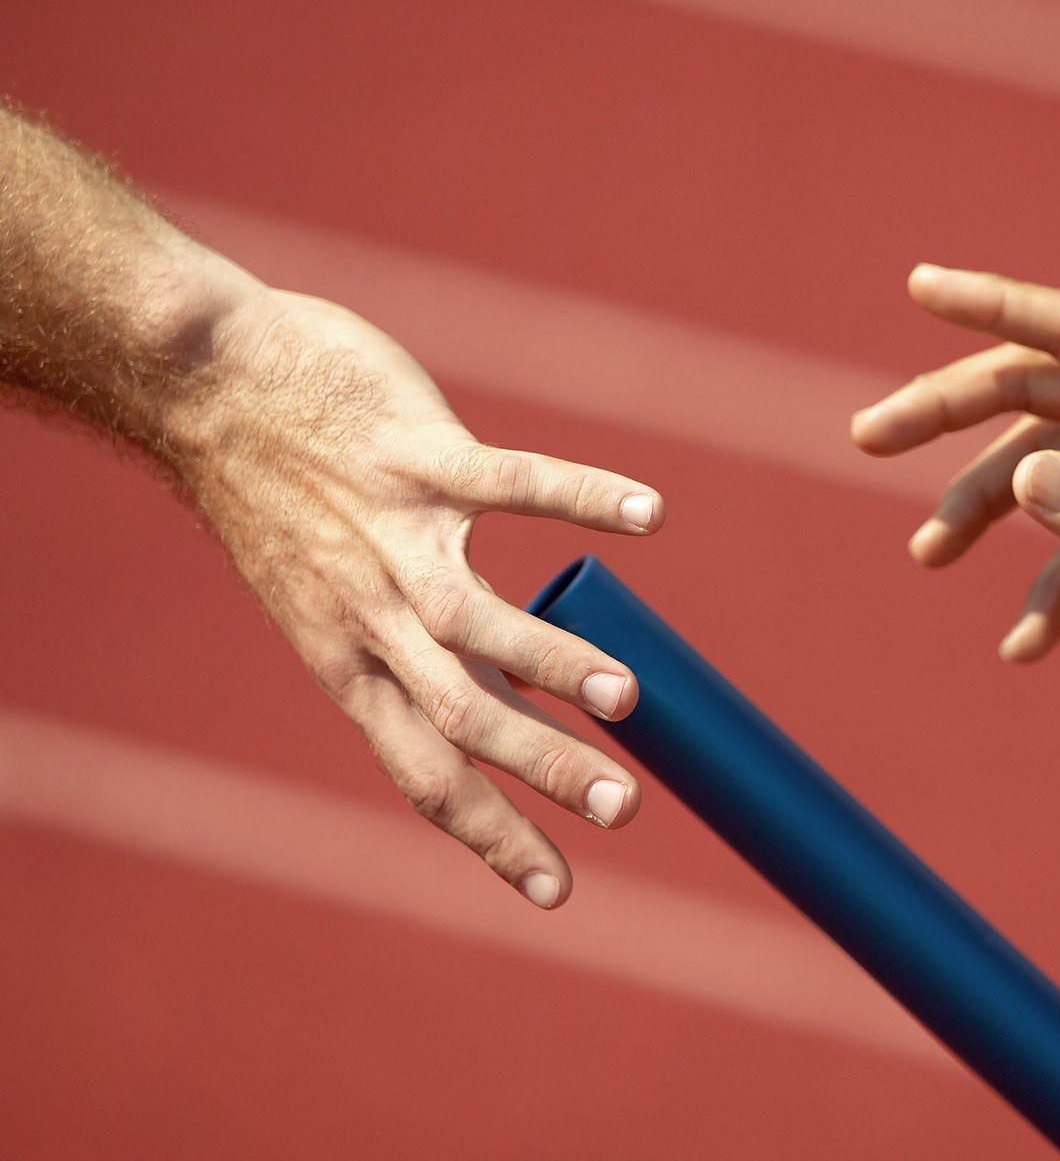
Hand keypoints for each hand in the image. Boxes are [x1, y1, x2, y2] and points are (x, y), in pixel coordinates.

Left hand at [173, 288, 664, 906]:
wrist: (194, 386)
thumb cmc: (281, 501)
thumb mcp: (329, 602)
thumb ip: (412, 651)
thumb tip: (512, 692)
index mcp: (351, 662)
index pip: (425, 775)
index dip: (492, 836)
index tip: (558, 891)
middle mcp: (370, 612)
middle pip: (460, 715)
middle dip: (544, 768)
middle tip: (624, 809)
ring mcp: (393, 530)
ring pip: (476, 615)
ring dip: (553, 659)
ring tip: (628, 697)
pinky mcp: (415, 450)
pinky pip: (509, 480)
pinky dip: (582, 498)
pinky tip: (648, 515)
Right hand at [852, 265, 1059, 690]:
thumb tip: (1023, 485)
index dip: (992, 301)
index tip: (921, 285)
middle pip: (1035, 392)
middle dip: (949, 411)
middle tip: (867, 437)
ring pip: (1047, 467)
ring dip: (985, 507)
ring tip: (926, 558)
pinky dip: (1050, 585)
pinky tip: (1023, 645)